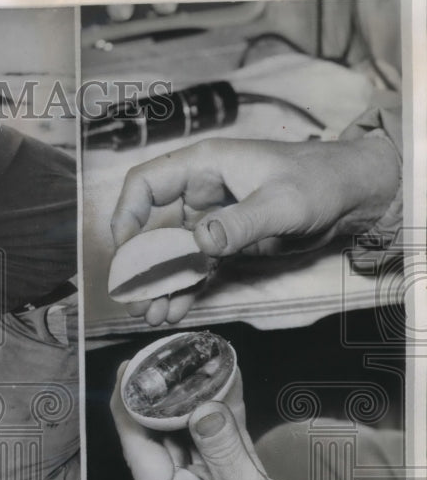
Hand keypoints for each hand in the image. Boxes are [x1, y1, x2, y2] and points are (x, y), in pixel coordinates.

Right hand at [110, 136, 399, 324]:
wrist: (355, 194)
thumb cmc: (321, 182)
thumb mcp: (283, 202)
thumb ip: (241, 222)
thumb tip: (199, 242)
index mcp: (204, 166)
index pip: (145, 183)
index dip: (127, 214)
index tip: (125, 250)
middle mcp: (200, 190)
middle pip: (152, 226)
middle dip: (141, 264)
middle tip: (135, 296)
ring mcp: (211, 218)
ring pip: (172, 253)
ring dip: (160, 284)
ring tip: (152, 313)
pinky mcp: (226, 242)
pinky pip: (195, 266)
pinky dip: (183, 288)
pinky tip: (174, 309)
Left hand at [110, 362, 354, 479]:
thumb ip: (225, 454)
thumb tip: (200, 409)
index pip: (138, 448)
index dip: (128, 408)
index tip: (127, 371)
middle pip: (161, 435)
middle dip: (161, 397)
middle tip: (164, 359)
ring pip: (194, 432)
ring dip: (196, 399)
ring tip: (195, 362)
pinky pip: (225, 437)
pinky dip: (227, 410)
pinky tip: (228, 381)